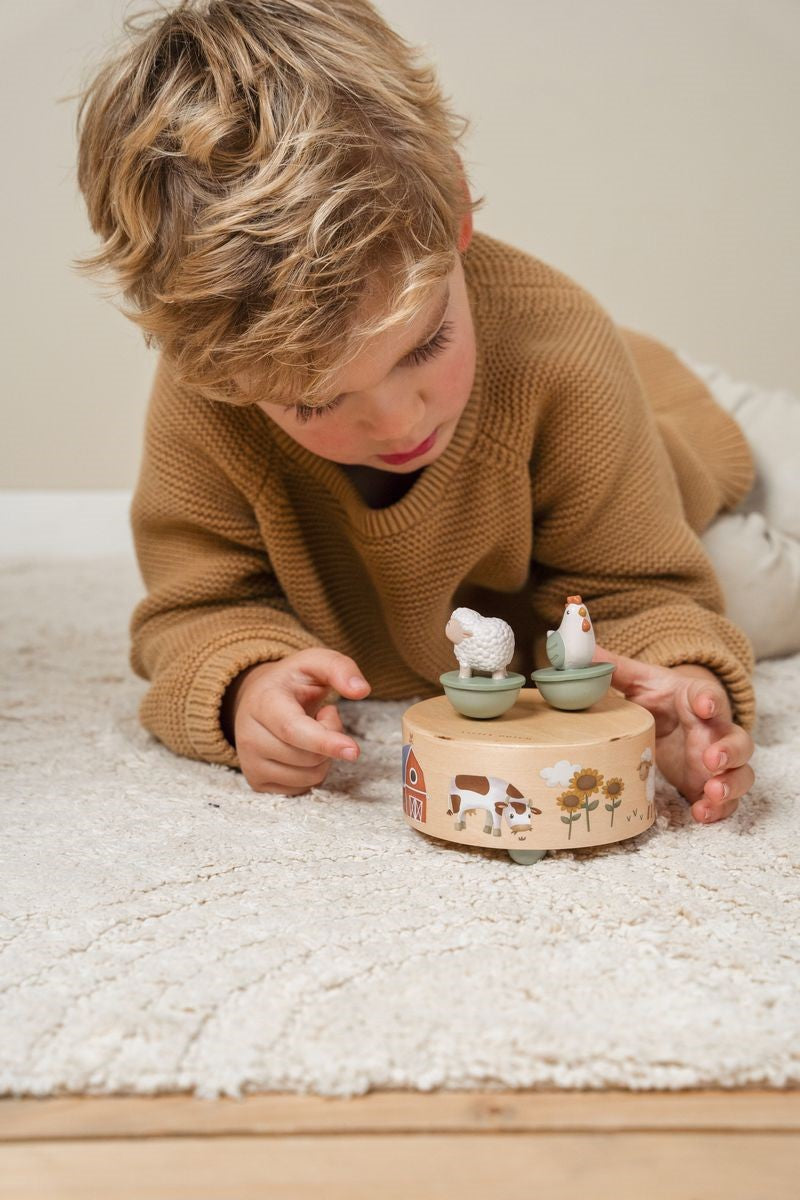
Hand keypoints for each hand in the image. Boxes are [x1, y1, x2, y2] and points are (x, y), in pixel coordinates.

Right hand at [221, 647, 370, 794]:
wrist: (259, 699)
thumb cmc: (292, 682)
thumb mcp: (316, 662)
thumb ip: (341, 668)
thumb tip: (362, 690)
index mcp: (263, 703)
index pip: (293, 730)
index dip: (325, 741)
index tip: (353, 751)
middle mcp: (249, 736)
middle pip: (309, 757)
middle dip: (331, 740)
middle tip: (322, 716)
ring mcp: (250, 762)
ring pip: (308, 776)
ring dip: (323, 757)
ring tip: (309, 731)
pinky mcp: (256, 782)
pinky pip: (302, 789)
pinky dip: (312, 772)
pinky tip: (300, 750)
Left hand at [592, 644, 754, 822]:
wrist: (675, 721)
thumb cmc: (661, 699)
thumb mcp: (641, 683)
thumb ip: (616, 669)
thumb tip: (585, 650)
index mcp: (699, 701)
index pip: (710, 696)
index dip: (709, 700)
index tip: (703, 705)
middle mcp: (716, 733)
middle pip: (739, 741)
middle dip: (729, 751)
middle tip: (711, 759)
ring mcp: (719, 763)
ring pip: (741, 774)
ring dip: (731, 785)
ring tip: (712, 792)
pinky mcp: (711, 785)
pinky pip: (727, 802)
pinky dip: (718, 810)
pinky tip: (701, 814)